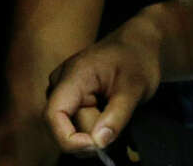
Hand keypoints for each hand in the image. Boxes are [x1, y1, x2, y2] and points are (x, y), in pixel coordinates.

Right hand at [44, 23, 162, 154]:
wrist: (138, 45)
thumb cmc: (137, 59)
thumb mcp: (135, 87)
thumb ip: (117, 116)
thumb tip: (98, 143)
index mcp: (73, 74)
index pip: (54, 115)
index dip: (69, 139)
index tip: (97, 146)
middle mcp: (60, 82)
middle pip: (64, 125)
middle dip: (92, 132)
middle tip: (118, 121)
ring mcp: (63, 90)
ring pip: (72, 126)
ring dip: (95, 129)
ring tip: (115, 110)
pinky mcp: (70, 98)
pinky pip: (76, 122)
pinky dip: (94, 125)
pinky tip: (108, 112)